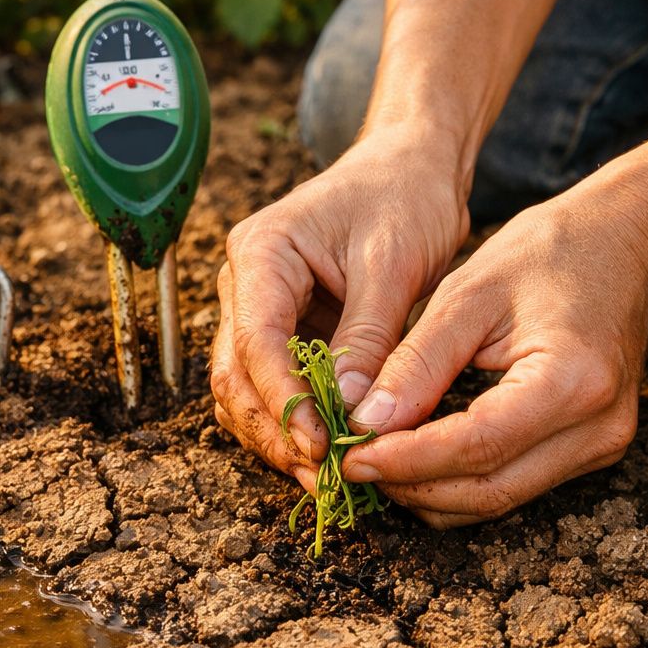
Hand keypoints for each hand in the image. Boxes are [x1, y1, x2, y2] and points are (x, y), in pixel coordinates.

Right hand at [210, 128, 470, 488]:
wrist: (411, 169)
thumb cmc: (404, 199)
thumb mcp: (393, 263)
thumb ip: (368, 335)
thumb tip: (351, 409)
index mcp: (262, 253)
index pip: (256, 341)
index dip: (284, 402)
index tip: (319, 446)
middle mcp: (247, 284)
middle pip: (236, 375)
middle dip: (274, 431)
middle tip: (321, 476)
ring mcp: (261, 310)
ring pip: (247, 391)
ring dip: (280, 437)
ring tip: (326, 478)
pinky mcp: (287, 332)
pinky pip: (277, 389)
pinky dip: (298, 424)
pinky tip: (331, 454)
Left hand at [340, 191, 647, 527]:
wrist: (624, 242)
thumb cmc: (546, 253)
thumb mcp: (468, 293)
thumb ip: (418, 362)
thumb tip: (367, 423)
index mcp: (573, 381)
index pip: (477, 446)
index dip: (407, 461)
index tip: (349, 456)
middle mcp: (599, 427)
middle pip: (490, 490)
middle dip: (413, 485)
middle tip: (352, 462)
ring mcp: (603, 445)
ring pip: (501, 499)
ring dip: (433, 491)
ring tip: (377, 460)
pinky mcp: (593, 449)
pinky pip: (516, 484)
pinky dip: (461, 480)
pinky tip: (417, 456)